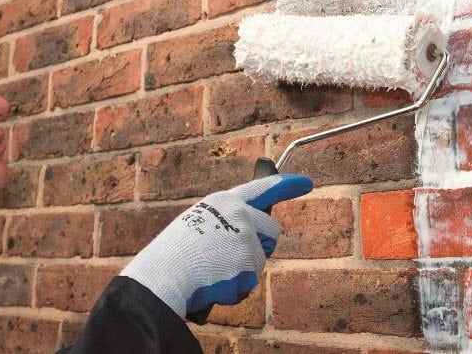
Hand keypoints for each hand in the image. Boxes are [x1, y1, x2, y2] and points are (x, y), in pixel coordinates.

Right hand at [120, 174, 312, 317]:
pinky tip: (215, 283)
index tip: (306, 183)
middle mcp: (240, 213)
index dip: (286, 185)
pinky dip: (236, 289)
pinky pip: (250, 282)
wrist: (164, 274)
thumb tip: (247, 233)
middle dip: (261, 246)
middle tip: (234, 257)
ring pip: (260, 259)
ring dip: (244, 270)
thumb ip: (225, 221)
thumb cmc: (176, 253)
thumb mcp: (199, 222)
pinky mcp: (248, 261)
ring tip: (214, 270)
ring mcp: (246, 236)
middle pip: (272, 230)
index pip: (261, 188)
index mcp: (224, 201)